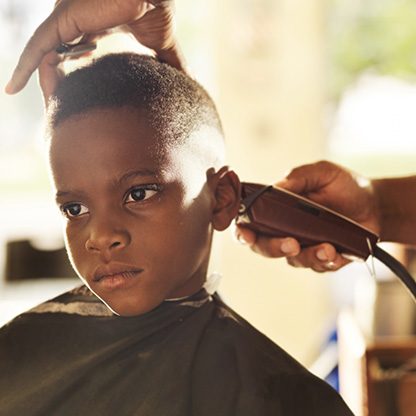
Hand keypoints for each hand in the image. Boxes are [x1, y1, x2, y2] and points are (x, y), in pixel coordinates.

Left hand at [6, 0, 181, 95]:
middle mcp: (76, 20)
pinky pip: (38, 47)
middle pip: (55, 54)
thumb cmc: (158, 8)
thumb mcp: (162, 44)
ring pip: (41, 53)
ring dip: (31, 74)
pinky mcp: (64, 19)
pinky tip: (12, 88)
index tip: (68, 87)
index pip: (76, 51)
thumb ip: (170, 64)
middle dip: (48, 76)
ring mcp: (67, 18)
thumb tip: (189, 85)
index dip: (70, 68)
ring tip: (17, 94)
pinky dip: (25, 67)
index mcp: (96, 24)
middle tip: (46, 102)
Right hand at [235, 160, 379, 271]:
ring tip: (327, 248)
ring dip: (308, 256)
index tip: (247, 234)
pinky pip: (319, 266)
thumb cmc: (343, 185)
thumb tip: (277, 186)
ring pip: (294, 260)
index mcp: (277, 209)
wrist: (374, 202)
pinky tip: (338, 253)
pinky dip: (327, 262)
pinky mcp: (324, 258)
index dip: (243, 231)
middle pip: (266, 247)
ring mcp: (304, 246)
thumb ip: (299, 176)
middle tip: (291, 243)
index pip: (251, 223)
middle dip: (274, 248)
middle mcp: (285, 230)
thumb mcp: (322, 172)